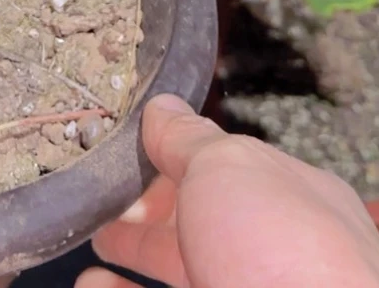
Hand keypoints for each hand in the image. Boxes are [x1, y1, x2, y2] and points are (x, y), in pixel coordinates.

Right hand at [82, 95, 378, 287]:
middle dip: (149, 204)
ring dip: (133, 251)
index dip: (174, 151)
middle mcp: (269, 249)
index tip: (123, 144)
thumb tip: (161, 107)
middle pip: (199, 217)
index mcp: (288, 195)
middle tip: (100, 193)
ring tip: (93, 239)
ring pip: (178, 268)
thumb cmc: (282, 256)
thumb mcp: (229, 169)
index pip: (224, 162)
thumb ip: (189, 140)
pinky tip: (90, 285)